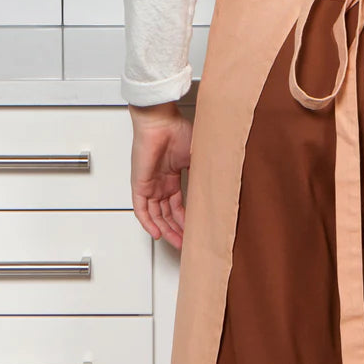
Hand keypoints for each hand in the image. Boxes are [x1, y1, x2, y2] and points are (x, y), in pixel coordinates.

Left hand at [128, 102, 192, 249]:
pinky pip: (141, 209)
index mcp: (172, 176)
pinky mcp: (139, 184)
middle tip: (187, 243)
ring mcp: (149, 184)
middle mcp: (160, 183)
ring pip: (155, 215)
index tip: (195, 230)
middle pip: (167, 214)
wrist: (160, 120)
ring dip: (166, 230)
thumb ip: (205, 173)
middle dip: (177, 230)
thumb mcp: (197, 156)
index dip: (186, 219)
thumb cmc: (177, 129)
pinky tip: (158, 234)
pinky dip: (149, 223)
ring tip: (177, 243)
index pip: (178, 205)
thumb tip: (224, 185)